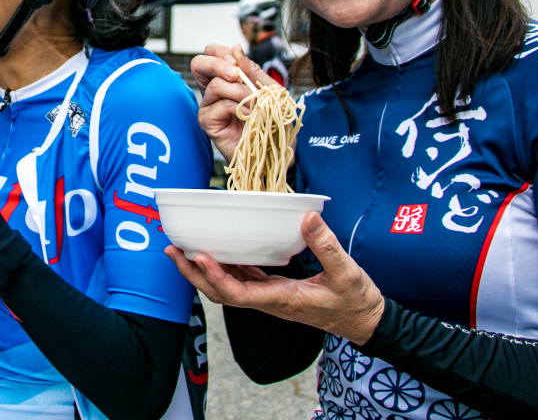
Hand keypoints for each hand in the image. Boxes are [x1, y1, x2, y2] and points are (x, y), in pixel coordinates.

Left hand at [164, 212, 385, 344]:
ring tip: (181, 248)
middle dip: (194, 273)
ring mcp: (269, 296)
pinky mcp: (274, 289)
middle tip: (172, 250)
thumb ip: (327, 245)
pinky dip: (224, 266)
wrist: (365, 321)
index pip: (238, 293)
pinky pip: (242, 278)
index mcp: (281, 300)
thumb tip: (307, 218)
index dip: (216, 277)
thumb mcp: (347, 273)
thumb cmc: (355, 302)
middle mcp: (268, 300)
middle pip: (221, 292)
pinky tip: (216, 250)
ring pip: (227, 286)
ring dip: (202, 270)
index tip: (200, 256)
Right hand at [190, 43, 273, 161]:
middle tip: (236, 74)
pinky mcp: (207, 121)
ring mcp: (208, 105)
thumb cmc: (271, 120)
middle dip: (217, 64)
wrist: (275, 149)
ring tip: (255, 104)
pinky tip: (248, 116)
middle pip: (198, 64)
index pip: (211, 53)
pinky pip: (219, 105)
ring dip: (240, 92)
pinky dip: (238, 108)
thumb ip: (253, 71)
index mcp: (225, 77)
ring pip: (215, 85)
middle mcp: (212, 89)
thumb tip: (236, 49)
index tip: (236, 60)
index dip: (220, 51)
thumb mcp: (269, 89)